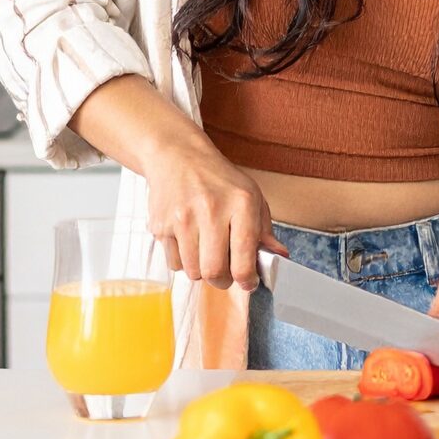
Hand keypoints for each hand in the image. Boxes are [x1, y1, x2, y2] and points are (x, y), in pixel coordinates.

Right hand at [143, 141, 286, 291]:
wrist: (177, 156)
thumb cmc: (218, 179)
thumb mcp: (251, 195)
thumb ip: (264, 230)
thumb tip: (278, 257)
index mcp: (241, 203)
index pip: (244, 257)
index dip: (247, 279)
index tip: (248, 282)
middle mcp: (211, 209)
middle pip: (215, 271)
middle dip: (223, 281)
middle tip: (226, 273)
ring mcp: (182, 218)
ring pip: (193, 272)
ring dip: (202, 271)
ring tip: (206, 253)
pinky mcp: (160, 225)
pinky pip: (174, 264)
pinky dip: (183, 261)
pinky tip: (189, 243)